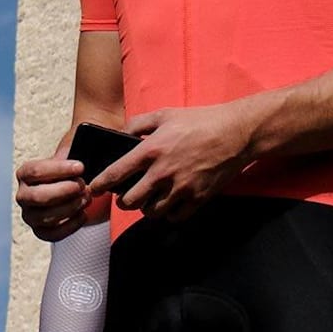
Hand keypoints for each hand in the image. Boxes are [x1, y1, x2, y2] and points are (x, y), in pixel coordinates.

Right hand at [15, 155, 92, 240]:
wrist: (77, 184)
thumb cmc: (75, 168)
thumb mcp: (74, 152)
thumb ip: (76, 147)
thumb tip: (82, 145)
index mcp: (25, 173)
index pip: (35, 171)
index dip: (58, 169)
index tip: (81, 167)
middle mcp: (23, 195)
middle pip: (37, 197)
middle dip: (64, 192)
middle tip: (83, 186)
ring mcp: (30, 215)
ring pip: (44, 216)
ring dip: (69, 208)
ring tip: (86, 199)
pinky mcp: (41, 231)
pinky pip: (51, 234)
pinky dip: (69, 226)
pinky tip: (83, 215)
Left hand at [90, 100, 257, 219]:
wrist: (238, 133)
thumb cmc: (200, 121)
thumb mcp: (164, 115)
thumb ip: (137, 124)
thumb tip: (119, 135)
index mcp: (150, 150)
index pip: (115, 174)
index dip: (100, 185)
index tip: (94, 189)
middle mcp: (163, 172)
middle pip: (129, 201)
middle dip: (123, 200)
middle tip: (125, 196)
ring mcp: (182, 188)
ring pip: (151, 212)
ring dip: (146, 208)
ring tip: (148, 199)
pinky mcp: (199, 198)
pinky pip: (175, 217)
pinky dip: (169, 214)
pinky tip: (169, 204)